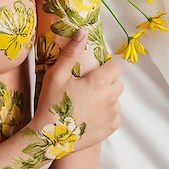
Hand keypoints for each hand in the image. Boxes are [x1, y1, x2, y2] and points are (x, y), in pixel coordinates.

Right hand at [33, 29, 122, 151]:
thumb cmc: (51, 102)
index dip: (106, 65)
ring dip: (106, 96)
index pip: (116, 66)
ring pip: (116, 98)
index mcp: (98, 82)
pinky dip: (106, 112)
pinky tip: (90, 113)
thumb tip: (83, 32)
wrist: (51, 136)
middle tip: (87, 85)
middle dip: (107, 80)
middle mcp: (110, 98)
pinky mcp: (111, 128)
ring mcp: (112, 115)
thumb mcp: (56, 74)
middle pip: (118, 82)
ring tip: (87, 100)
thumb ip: (71, 52)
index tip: (94, 69)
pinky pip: (115, 114)